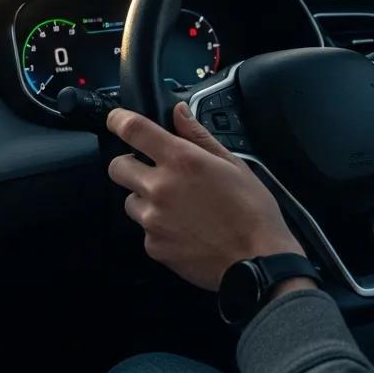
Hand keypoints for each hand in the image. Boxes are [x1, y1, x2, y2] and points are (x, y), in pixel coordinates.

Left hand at [106, 102, 304, 290]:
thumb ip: (198, 135)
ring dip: (146, 198)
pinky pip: (144, 229)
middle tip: (154, 170)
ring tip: (178, 206)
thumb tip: (179, 112)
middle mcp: (160, 188)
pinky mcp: (153, 246)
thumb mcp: (233, 163)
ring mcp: (153, 220)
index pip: (133, 130)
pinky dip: (158, 227)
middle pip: (117, 166)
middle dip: (130, 164)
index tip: (116, 119)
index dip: (118, 119)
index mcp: (181, 160)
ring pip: (130, 200)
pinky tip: (184, 228)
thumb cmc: (252, 210)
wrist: (257, 260)